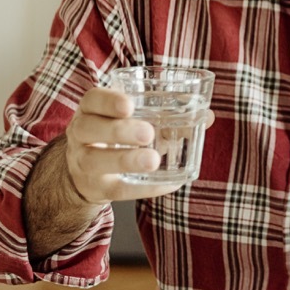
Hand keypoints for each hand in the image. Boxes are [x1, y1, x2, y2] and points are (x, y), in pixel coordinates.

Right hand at [63, 87, 213, 202]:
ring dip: (125, 160)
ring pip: (95, 161)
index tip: (129, 104)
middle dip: (118, 130)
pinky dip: (143, 188)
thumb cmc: (119, 135)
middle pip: (88, 129)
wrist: (88, 171)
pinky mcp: (96, 188)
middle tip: (148, 133)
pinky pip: (116, 190)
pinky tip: (167, 183)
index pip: (92, 99)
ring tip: (153, 160)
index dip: (108, 101)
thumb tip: (208, 116)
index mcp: (91, 110)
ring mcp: (83, 163)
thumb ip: (168, 115)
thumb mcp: (133, 119)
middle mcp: (81, 134)